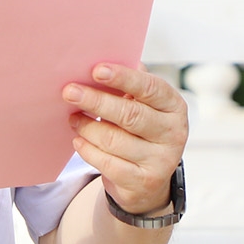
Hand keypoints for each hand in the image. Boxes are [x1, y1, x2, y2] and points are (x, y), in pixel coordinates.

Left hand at [64, 65, 187, 218]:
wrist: (148, 179)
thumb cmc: (139, 129)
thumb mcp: (142, 105)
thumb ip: (129, 85)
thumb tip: (100, 61)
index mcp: (174, 106)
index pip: (150, 88)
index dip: (123, 78)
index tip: (96, 70)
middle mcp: (173, 133)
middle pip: (130, 115)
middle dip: (96, 101)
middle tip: (69, 91)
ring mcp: (161, 160)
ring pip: (115, 141)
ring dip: (87, 127)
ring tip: (73, 118)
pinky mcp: (144, 181)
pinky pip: (108, 163)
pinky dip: (88, 150)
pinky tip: (78, 140)